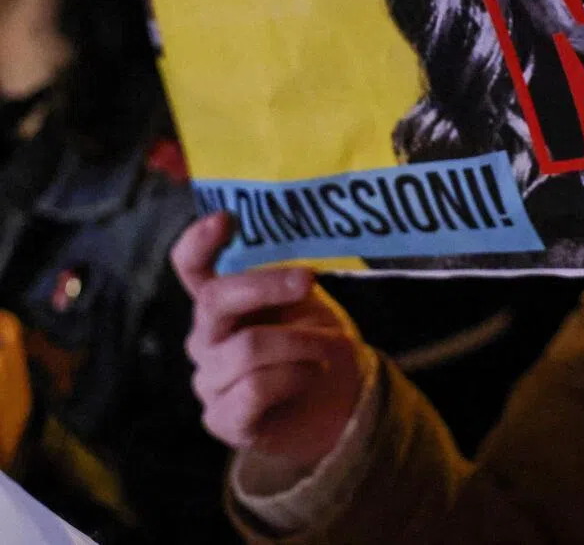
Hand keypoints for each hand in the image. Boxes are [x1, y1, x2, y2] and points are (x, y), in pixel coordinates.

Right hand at [172, 212, 368, 469]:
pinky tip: (310, 374)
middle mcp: (204, 338)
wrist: (339, 402)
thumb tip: (295, 267)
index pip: (190, 268)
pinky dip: (296, 375)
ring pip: (248, 348)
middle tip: (309, 278)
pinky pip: (256, 388)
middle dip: (266, 285)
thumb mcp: (306, 303)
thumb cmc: (316, 342)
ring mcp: (207, 380)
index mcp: (220, 302)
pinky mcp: (221, 419)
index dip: (198, 243)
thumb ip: (287, 282)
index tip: (225, 218)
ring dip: (302, 342)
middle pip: (216, 301)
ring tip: (327, 347)